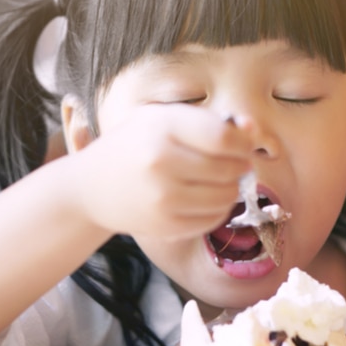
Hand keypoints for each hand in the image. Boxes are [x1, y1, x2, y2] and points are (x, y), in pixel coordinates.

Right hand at [69, 105, 251, 239]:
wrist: (91, 188)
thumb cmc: (135, 146)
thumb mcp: (165, 120)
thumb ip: (211, 122)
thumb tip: (255, 129)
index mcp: (162, 127)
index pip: (225, 137)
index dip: (243, 143)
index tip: (242, 145)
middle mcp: (161, 162)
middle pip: (230, 168)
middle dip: (240, 166)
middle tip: (233, 164)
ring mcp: (162, 198)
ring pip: (227, 196)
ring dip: (232, 189)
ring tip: (217, 180)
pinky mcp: (166, 225)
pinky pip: (214, 219)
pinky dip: (217, 209)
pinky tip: (203, 197)